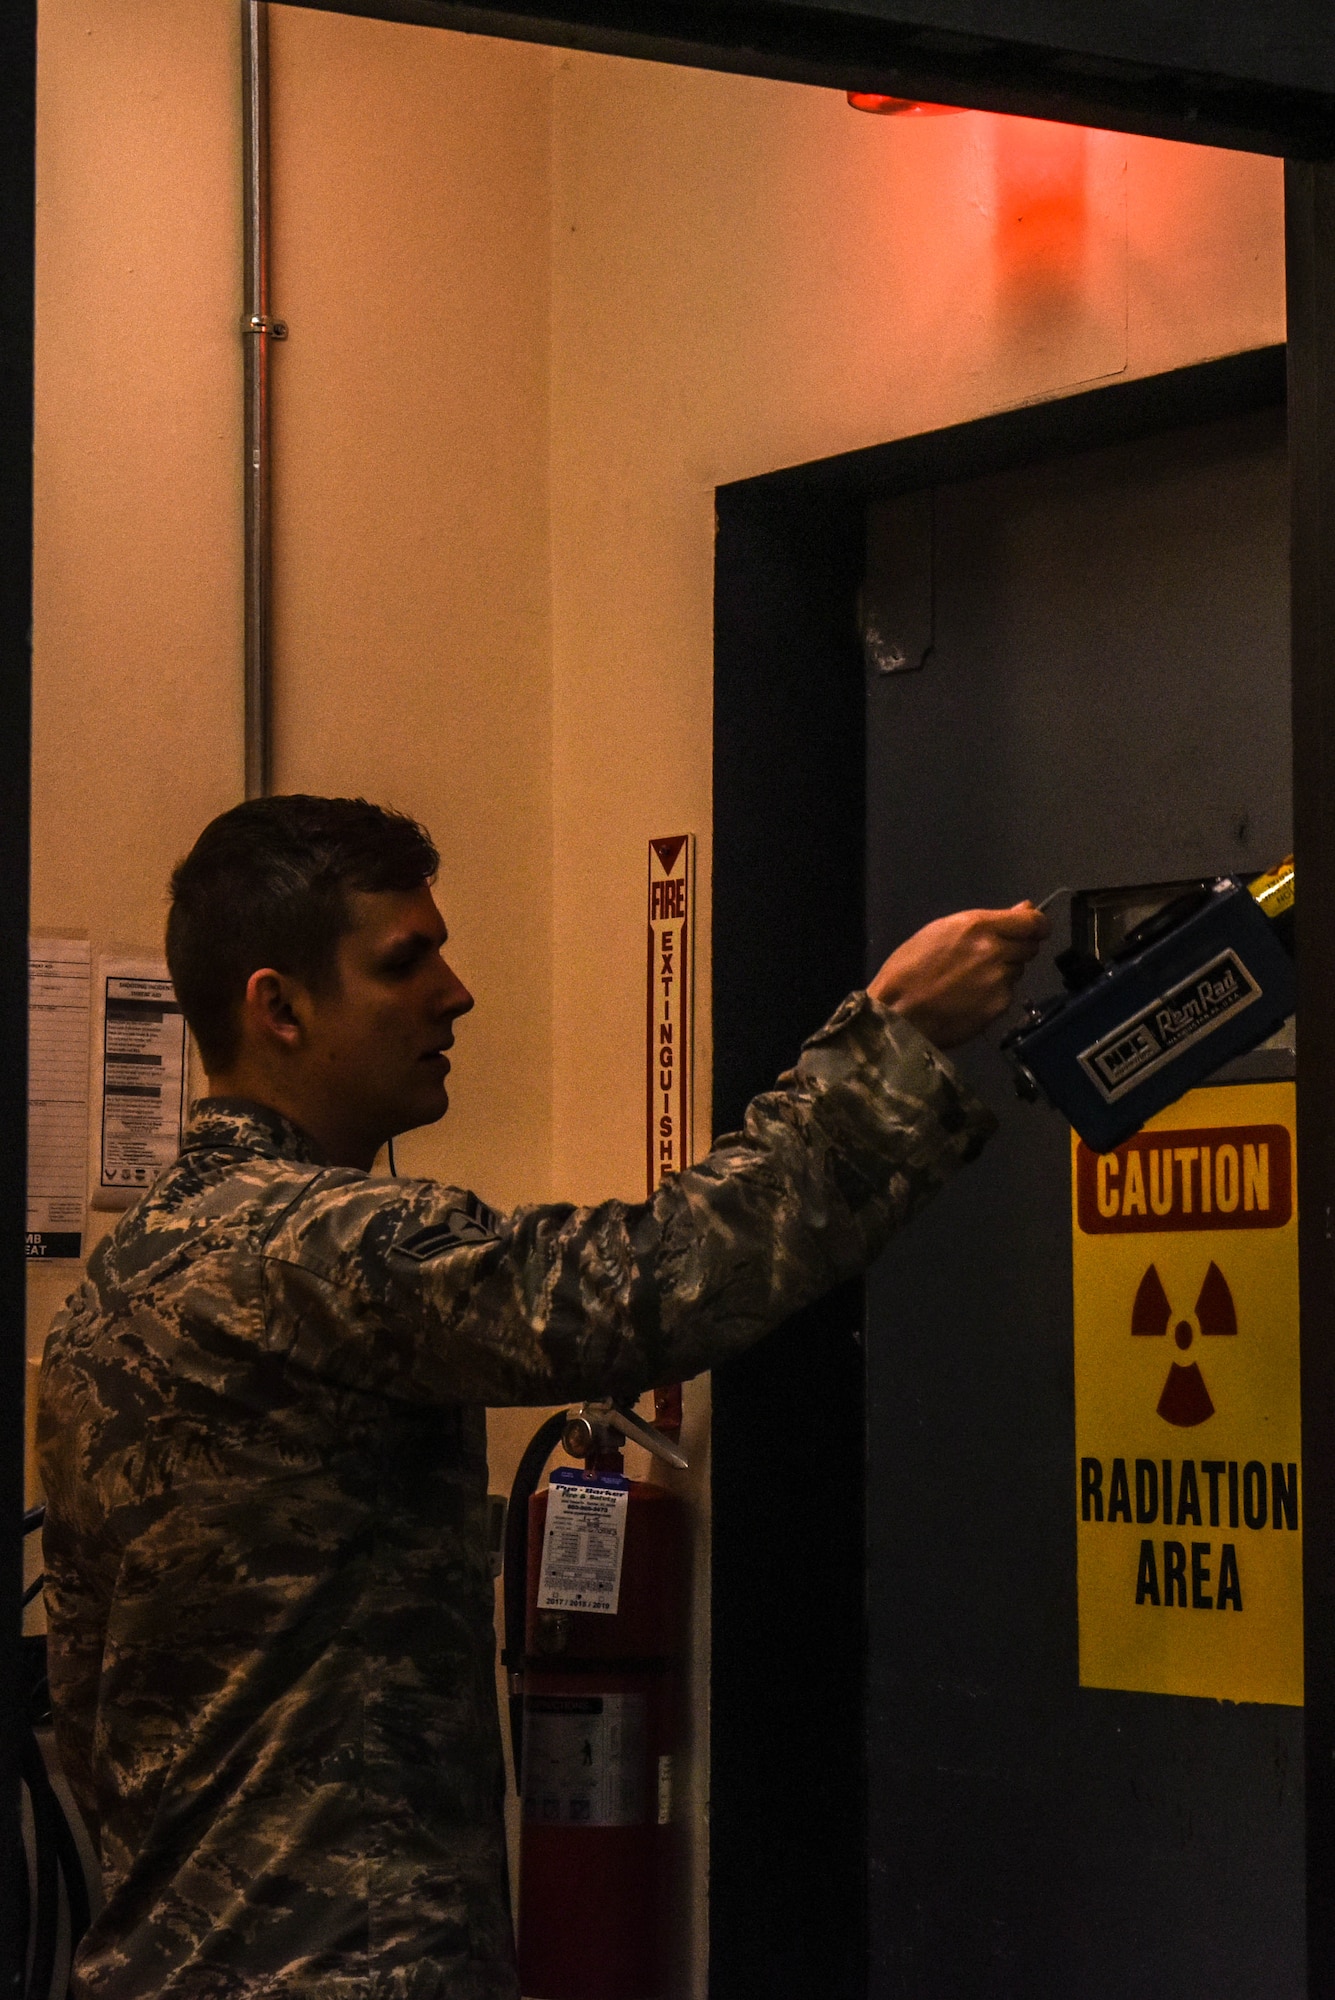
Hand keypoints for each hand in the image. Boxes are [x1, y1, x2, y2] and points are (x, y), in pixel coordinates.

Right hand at [868, 902, 1050, 1049]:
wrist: (897, 1016)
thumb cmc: (908, 969)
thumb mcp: (941, 931)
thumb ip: (987, 922)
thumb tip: (1023, 910)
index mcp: (978, 926)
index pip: (1032, 922)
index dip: (1038, 924)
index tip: (1035, 928)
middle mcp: (996, 951)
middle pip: (1030, 947)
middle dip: (1016, 949)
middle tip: (989, 958)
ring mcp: (1000, 981)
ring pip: (1017, 971)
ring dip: (1004, 972)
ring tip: (971, 981)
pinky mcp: (999, 1007)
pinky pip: (1007, 994)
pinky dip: (994, 995)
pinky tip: (969, 999)